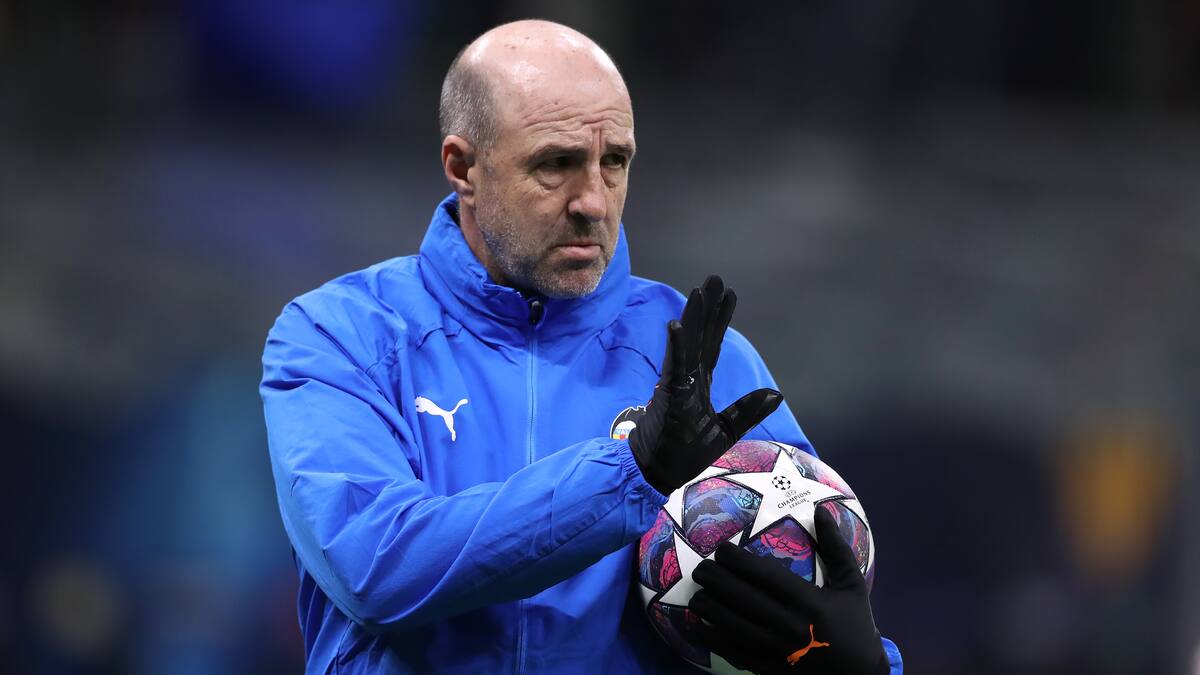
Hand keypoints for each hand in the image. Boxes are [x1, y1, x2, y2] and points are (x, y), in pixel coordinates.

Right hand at [628, 275, 782, 494]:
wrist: (660, 476)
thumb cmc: (684, 455)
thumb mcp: (725, 431)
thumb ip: (747, 410)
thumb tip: (776, 393)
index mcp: (699, 385)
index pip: (712, 346)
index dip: (720, 320)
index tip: (729, 294)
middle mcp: (688, 379)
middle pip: (701, 337)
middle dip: (708, 309)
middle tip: (714, 279)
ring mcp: (677, 385)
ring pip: (688, 345)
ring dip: (694, 318)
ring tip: (700, 290)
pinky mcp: (669, 396)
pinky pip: (674, 367)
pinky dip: (677, 347)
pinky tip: (677, 325)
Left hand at [689, 506, 888, 674]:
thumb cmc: (856, 626)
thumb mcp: (853, 586)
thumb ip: (837, 548)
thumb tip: (821, 510)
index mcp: (811, 603)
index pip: (765, 576)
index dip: (737, 560)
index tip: (721, 549)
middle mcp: (790, 626)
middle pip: (740, 597)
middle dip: (714, 580)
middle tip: (701, 568)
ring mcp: (776, 651)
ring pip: (729, 625)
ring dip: (707, 607)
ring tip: (697, 594)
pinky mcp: (767, 669)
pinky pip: (731, 651)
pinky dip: (711, 638)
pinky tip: (699, 625)